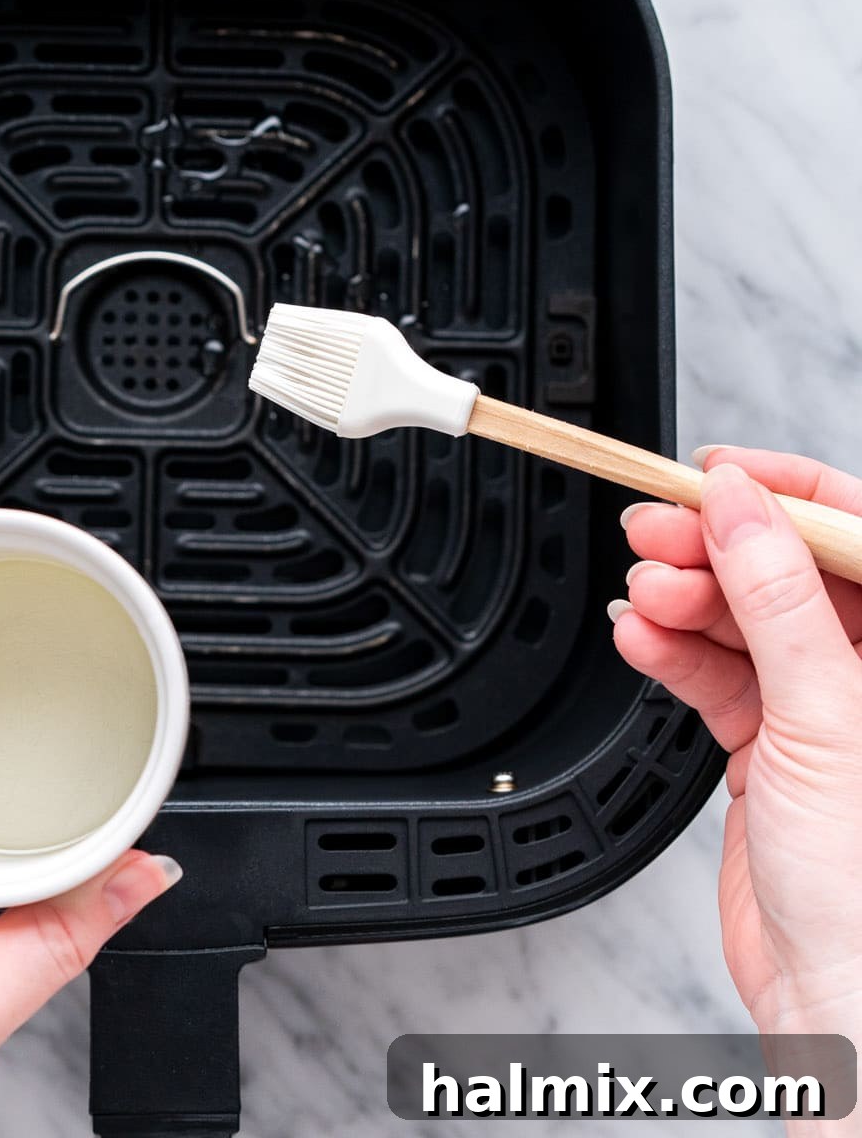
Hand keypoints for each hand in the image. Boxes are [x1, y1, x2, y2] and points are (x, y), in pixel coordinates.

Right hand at [612, 450, 861, 1037]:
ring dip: (685, 601)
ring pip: (746, 622)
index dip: (788, 492)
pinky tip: (642, 638)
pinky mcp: (771, 746)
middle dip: (716, 548)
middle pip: (789, 574)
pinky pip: (716, 675)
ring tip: (643, 594)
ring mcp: (822, 712)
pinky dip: (672, 653)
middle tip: (653, 532)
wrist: (839, 1008)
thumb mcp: (826, 721)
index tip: (715, 473)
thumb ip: (781, 603)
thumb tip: (742, 507)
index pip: (857, 536)